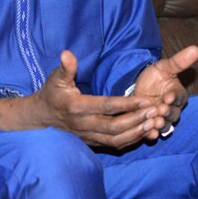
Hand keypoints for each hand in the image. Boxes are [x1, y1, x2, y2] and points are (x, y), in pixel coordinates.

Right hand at [0, 50, 159, 148]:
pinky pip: (114, 145)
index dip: (126, 104)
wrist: (41, 118)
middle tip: (156, 110)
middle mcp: (83, 125)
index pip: (105, 107)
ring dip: (137, 132)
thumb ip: (65, 67)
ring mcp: (88, 136)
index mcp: (76, 107)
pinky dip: (131, 141)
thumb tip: (67, 53)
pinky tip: (144, 132)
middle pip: (114, 127)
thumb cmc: (51, 94)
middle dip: (137, 120)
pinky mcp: (92, 143)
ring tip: (155, 122)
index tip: (145, 99)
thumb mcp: (55, 78)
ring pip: (116, 140)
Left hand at [133, 45, 197, 139]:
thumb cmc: (154, 77)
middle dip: (167, 113)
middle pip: (173, 114)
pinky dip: (152, 135)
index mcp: (178, 95)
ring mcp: (162, 119)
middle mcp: (173, 109)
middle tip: (160, 110)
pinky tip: (149, 135)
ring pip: (165, 125)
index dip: (174, 98)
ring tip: (155, 123)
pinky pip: (154, 133)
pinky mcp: (151, 126)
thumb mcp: (164, 67)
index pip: (179, 97)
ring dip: (161, 125)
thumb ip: (179, 61)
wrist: (137, 88)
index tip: (168, 97)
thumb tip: (196, 48)